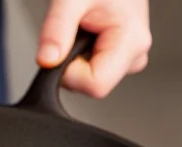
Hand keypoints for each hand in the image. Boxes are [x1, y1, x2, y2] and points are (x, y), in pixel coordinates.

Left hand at [36, 0, 150, 97]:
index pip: (95, 85)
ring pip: (89, 79)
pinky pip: (91, 70)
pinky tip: (86, 32)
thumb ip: (56, 30)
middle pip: (91, 84)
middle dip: (72, 63)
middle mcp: (135, 54)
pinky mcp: (120, 58)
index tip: (63, 47)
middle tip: (74, 30)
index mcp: (131, 41)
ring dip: (75, 58)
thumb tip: (46, 61)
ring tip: (82, 26)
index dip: (70, 73)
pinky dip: (80, 55)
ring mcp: (128, 57)